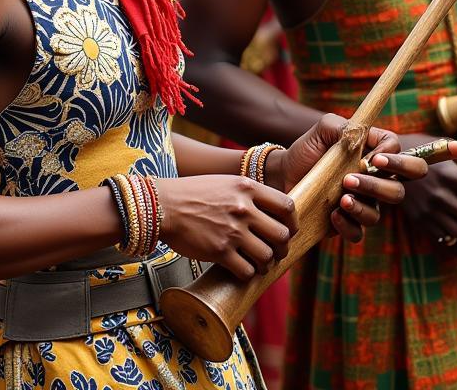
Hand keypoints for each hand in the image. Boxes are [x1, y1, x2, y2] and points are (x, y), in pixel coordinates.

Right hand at [154, 174, 296, 280]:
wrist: (164, 206)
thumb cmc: (195, 194)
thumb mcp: (227, 182)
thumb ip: (250, 194)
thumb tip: (274, 212)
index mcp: (248, 187)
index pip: (287, 206)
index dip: (292, 222)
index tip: (288, 230)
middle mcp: (244, 208)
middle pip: (282, 235)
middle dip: (282, 248)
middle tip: (276, 252)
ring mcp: (232, 230)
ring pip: (267, 256)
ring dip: (266, 264)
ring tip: (260, 264)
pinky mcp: (219, 251)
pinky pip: (247, 271)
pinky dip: (248, 274)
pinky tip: (242, 269)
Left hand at [267, 114, 447, 242]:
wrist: (284, 173)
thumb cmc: (308, 148)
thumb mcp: (324, 128)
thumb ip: (345, 127)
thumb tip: (360, 138)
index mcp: (373, 153)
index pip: (400, 155)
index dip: (394, 159)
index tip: (373, 159)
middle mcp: (373, 180)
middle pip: (399, 190)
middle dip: (380, 186)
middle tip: (353, 179)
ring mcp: (361, 203)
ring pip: (378, 213)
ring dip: (361, 205)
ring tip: (341, 197)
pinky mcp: (346, 222)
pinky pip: (358, 232)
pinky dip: (348, 224)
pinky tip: (332, 213)